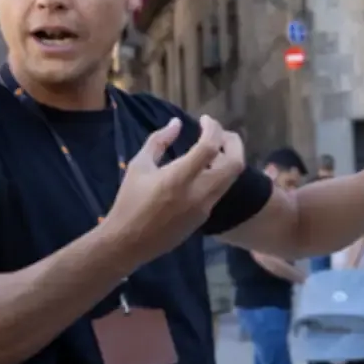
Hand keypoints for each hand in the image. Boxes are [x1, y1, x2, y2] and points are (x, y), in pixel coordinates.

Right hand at [104, 115, 245, 266]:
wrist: (128, 242)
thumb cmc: (129, 202)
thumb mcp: (138, 166)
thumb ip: (158, 141)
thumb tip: (176, 123)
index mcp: (179, 178)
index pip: (210, 146)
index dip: (213, 128)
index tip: (205, 120)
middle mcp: (198, 193)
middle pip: (235, 163)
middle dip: (233, 142)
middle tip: (220, 133)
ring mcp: (204, 207)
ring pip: (231, 178)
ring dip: (228, 159)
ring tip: (212, 149)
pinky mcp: (204, 217)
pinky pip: (220, 190)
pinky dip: (218, 174)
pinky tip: (203, 169)